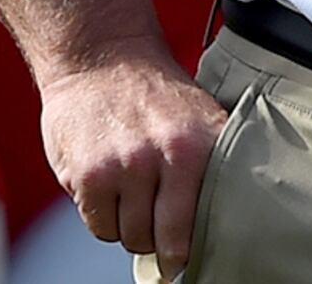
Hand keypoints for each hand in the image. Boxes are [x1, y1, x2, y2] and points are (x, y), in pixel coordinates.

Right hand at [40, 50, 228, 271]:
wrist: (101, 56)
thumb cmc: (154, 94)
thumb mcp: (201, 118)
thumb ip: (210, 165)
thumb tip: (223, 223)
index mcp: (200, 145)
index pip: (205, 223)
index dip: (194, 245)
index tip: (188, 255)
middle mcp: (164, 157)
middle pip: (166, 240)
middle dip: (162, 244)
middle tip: (158, 232)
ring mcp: (123, 168)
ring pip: (131, 236)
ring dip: (130, 227)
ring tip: (131, 194)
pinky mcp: (87, 176)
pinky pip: (99, 227)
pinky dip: (102, 217)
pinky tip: (107, 188)